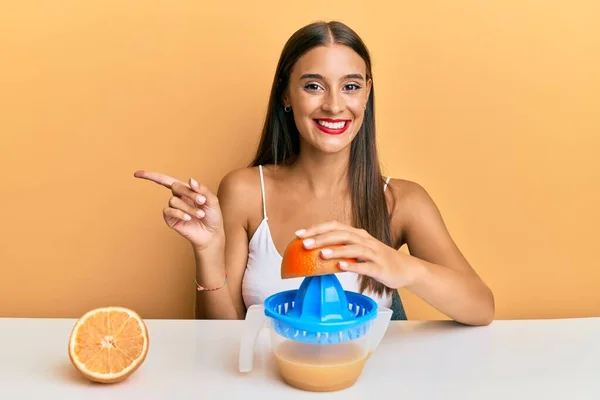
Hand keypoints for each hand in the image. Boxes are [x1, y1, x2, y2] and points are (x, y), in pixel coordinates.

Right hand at [134, 170, 223, 251]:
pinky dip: (179, 213)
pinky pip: (169, 212)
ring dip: (189, 207)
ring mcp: (173, 209)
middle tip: (202, 201)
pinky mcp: (171, 220)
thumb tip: (190, 180)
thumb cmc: (213, 216)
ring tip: (200, 214)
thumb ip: (202, 189)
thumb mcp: (211, 200)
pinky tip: (188, 218)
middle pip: (174, 187)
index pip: (166, 180)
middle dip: (189, 193)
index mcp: (185, 190)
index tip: (137, 174)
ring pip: (174, 201)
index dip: (151, 176)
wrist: (212, 234)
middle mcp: (177, 198)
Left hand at [295, 220, 416, 288]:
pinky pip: (365, 266)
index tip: (299, 234)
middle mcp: (365, 240)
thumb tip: (316, 252)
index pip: (334, 226)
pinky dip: (353, 266)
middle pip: (341, 234)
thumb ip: (341, 249)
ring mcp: (374, 253)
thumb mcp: (359, 251)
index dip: (316, 229)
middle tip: (304, 243)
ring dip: (337, 250)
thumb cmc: (379, 260)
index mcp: (358, 234)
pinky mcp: (380, 267)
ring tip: (321, 254)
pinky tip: (341, 268)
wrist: (405, 269)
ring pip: (354, 248)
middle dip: (321, 238)